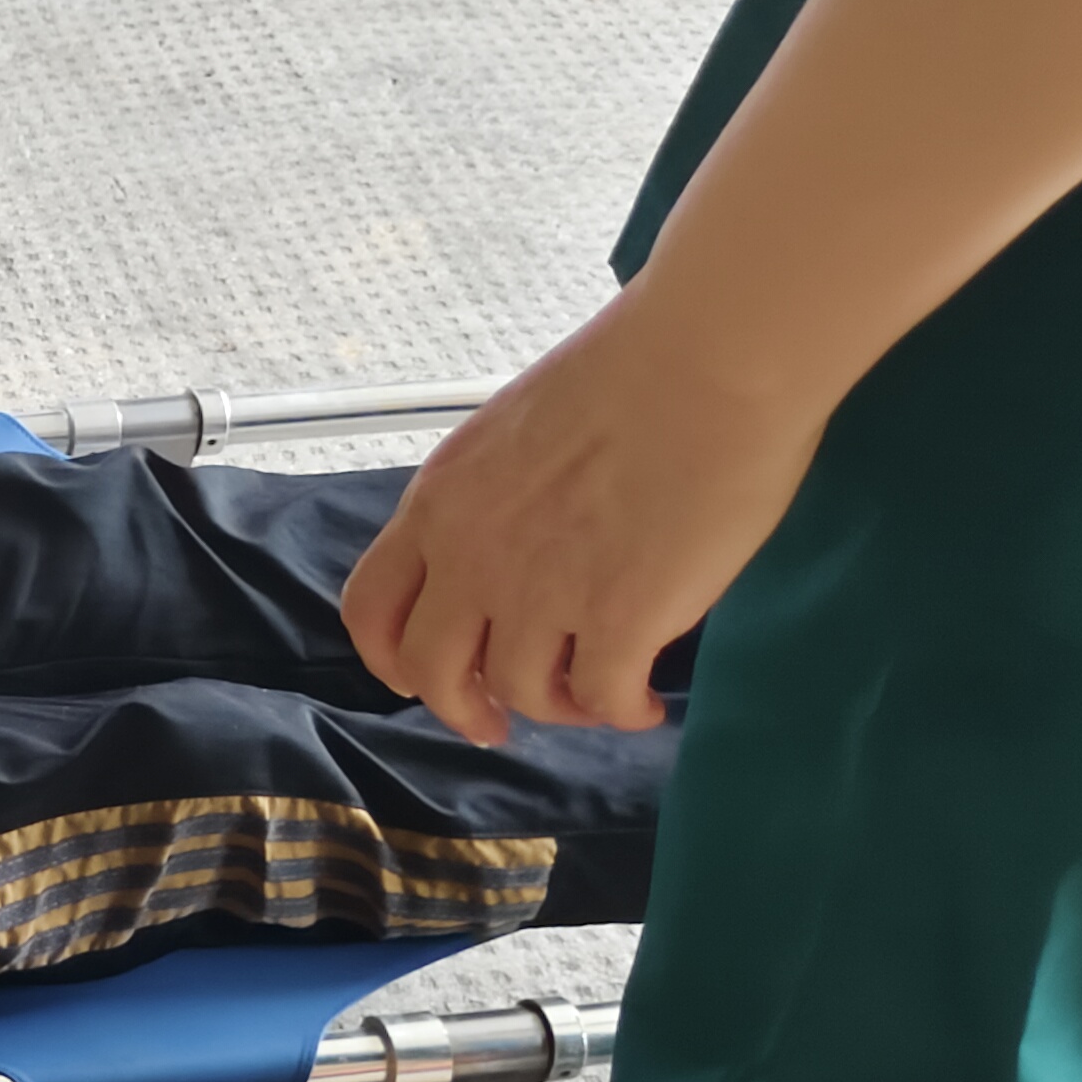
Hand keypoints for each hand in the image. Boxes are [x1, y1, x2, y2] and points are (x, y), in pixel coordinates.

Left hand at [343, 288, 825, 744]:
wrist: (709, 358)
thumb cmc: (632, 369)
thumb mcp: (514, 432)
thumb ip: (494, 499)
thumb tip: (515, 544)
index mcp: (438, 504)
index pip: (372, 609)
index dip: (392, 657)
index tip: (422, 676)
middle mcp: (472, 558)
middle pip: (432, 672)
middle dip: (463, 709)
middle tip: (498, 722)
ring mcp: (541, 594)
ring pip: (522, 693)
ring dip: (558, 706)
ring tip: (596, 695)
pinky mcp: (619, 619)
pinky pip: (603, 698)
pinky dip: (622, 712)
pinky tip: (645, 703)